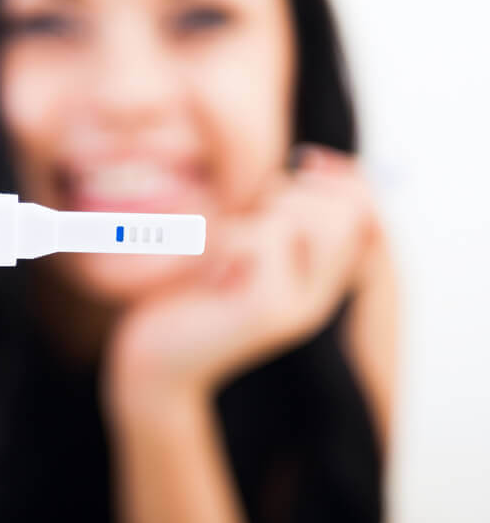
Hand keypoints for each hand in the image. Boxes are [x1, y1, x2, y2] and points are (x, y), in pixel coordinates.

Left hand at [105, 146, 379, 419]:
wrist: (154, 362)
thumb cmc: (188, 293)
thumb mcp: (236, 244)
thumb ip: (275, 212)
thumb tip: (312, 160)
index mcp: (320, 279)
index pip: (368, 210)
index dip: (345, 177)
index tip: (304, 160)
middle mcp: (322, 295)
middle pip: (346, 207)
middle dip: (288, 194)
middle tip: (242, 225)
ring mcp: (301, 307)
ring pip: (300, 216)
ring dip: (252, 216)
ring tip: (221, 253)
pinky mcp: (269, 311)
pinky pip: (265, 237)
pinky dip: (227, 237)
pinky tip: (208, 272)